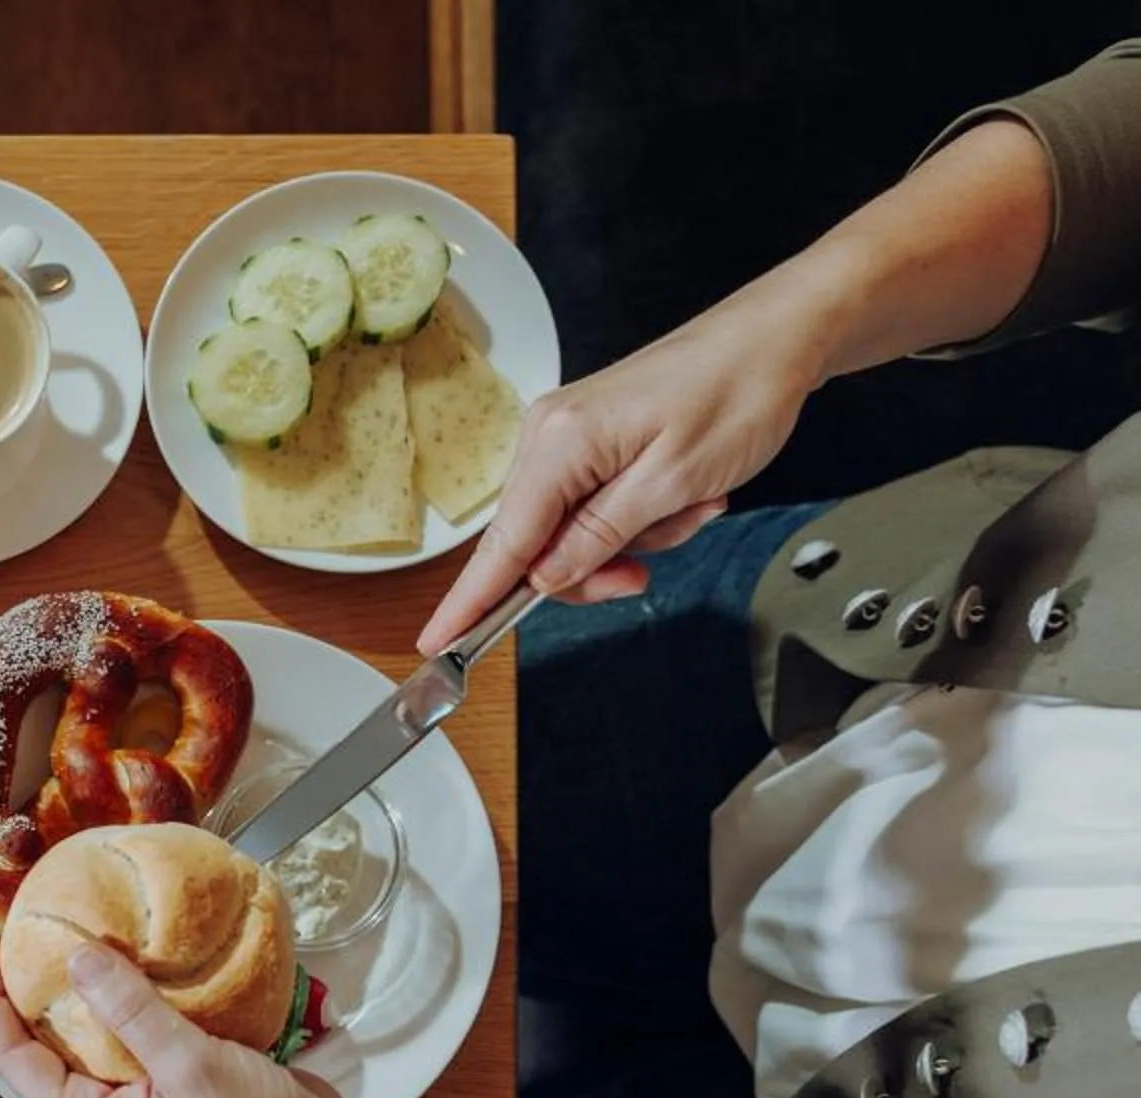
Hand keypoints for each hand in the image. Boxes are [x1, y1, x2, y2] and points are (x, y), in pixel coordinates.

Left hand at [0, 937, 356, 1097]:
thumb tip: (77, 959)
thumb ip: (131, 1011)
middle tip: (15, 933)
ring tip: (59, 936)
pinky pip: (124, 1033)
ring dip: (70, 991)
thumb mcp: (189, 1064)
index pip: (13, 1058)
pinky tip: (122, 960)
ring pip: (81, 1037)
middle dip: (21, 992)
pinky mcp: (163, 1080)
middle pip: (38, 1046)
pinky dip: (118, 997)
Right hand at [414, 295, 823, 652]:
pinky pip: (595, 505)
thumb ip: (599, 536)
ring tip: (690, 508)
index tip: (438, 643)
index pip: (503, 543)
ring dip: (632, 538)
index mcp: (559, 443)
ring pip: (573, 531)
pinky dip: (639, 515)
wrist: (778, 335)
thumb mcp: (672, 482)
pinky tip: (684, 494)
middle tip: (643, 573)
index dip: (470, 601)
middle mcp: (549, 436)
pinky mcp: (592, 439)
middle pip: (537, 544)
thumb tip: (544, 578)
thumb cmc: (738, 392)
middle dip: (592, 569)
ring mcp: (568, 436)